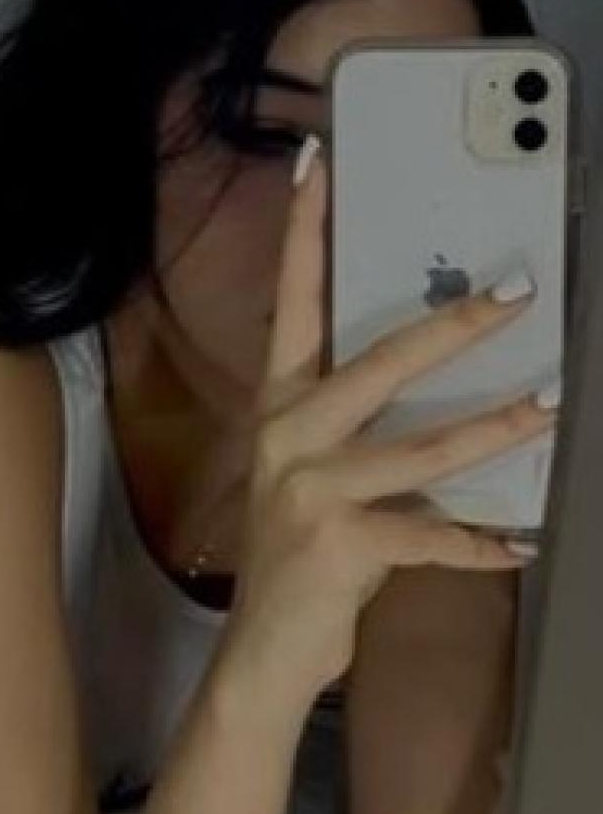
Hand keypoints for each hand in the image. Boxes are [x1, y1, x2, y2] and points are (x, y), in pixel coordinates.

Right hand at [215, 135, 556, 698]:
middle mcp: (290, 438)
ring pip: (420, 448)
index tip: (319, 164)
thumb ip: (362, 424)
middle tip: (517, 289)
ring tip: (549, 404)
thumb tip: (446, 377)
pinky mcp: (341, 546)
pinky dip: (480, 543)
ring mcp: (311, 491)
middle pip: (378, 362)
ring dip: (494, 427)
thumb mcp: (318, 473)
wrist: (264, 649)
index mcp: (282, 408)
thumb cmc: (302, 552)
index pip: (294, 303)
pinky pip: (431, 538)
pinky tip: (520, 540)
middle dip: (452, 324)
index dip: (305, 233)